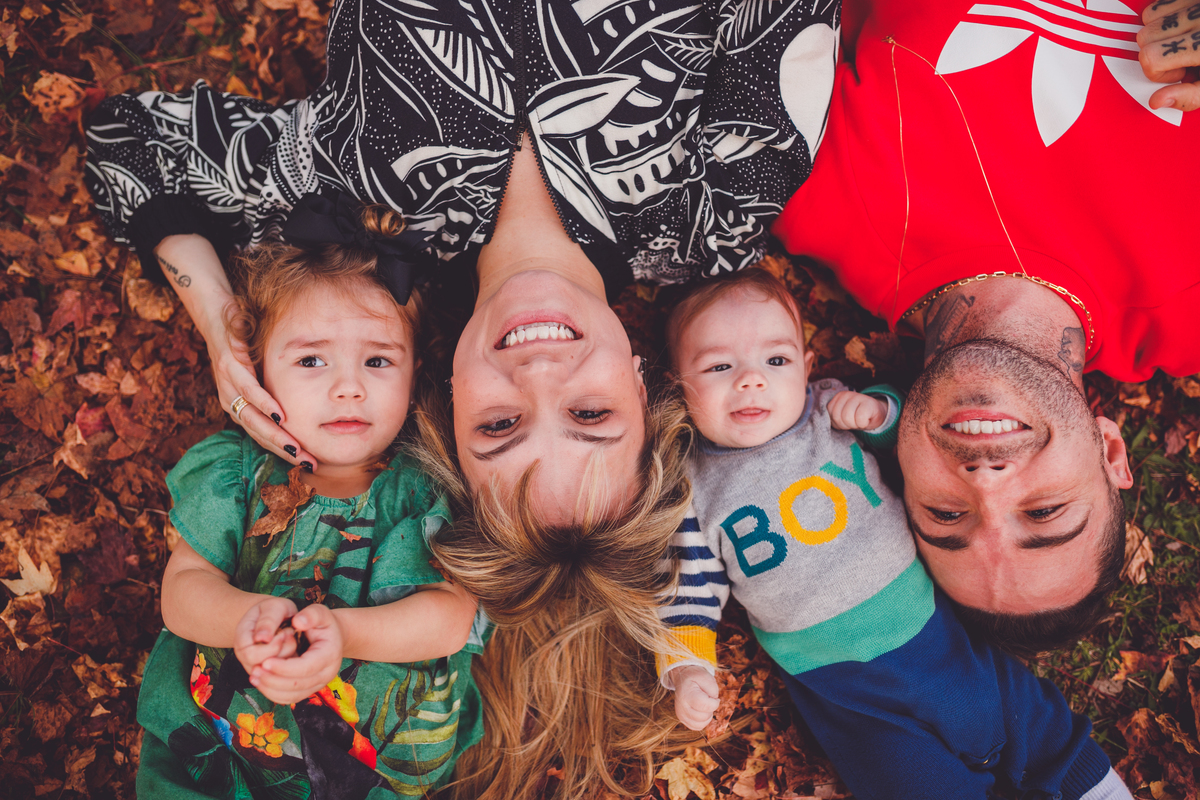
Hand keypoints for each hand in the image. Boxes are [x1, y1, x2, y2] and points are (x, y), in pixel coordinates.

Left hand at [208, 326, 318, 469]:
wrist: (215, 312)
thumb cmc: (242, 342)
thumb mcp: (259, 370)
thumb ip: (273, 388)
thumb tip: (301, 405)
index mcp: (238, 406)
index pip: (261, 437)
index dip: (283, 452)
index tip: (306, 463)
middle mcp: (230, 401)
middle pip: (258, 435)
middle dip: (285, 451)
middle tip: (308, 463)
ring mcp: (227, 385)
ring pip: (253, 419)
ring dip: (276, 435)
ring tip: (296, 449)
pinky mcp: (228, 366)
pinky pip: (249, 391)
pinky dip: (265, 404)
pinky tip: (280, 415)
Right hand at [233, 596, 299, 676]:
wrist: (273, 617)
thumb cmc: (273, 611)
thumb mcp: (272, 607)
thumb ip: (268, 620)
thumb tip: (262, 638)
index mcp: (242, 640)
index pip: (251, 655)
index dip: (272, 646)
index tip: (284, 632)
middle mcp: (246, 658)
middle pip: (263, 667)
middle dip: (283, 650)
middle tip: (290, 634)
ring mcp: (257, 668)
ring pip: (275, 674)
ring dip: (289, 655)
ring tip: (290, 638)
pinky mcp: (271, 674)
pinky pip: (283, 677)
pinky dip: (293, 663)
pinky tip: (294, 648)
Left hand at [251, 604, 343, 704]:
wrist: (332, 637)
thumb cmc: (324, 624)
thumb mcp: (321, 613)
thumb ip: (311, 615)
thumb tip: (297, 622)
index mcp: (329, 655)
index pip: (305, 668)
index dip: (284, 667)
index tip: (264, 661)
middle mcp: (326, 674)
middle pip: (297, 685)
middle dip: (273, 679)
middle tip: (254, 669)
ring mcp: (318, 684)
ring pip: (292, 696)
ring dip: (270, 688)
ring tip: (254, 676)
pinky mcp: (308, 689)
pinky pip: (289, 698)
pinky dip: (273, 693)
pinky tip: (260, 682)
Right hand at [671, 665, 719, 730]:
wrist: (682, 678)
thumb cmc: (696, 678)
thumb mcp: (706, 677)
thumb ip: (713, 690)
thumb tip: (714, 702)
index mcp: (686, 694)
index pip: (704, 706)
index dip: (714, 703)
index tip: (715, 698)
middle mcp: (681, 706)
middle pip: (703, 717)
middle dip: (711, 709)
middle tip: (708, 699)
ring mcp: (680, 714)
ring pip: (701, 724)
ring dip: (707, 716)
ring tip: (705, 705)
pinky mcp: (682, 719)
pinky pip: (697, 727)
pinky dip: (703, 721)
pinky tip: (701, 711)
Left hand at [827, 391, 886, 430]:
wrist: (876, 414)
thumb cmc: (856, 417)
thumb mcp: (841, 417)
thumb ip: (832, 417)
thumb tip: (823, 421)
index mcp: (837, 398)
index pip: (830, 415)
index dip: (838, 423)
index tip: (846, 421)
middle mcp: (845, 395)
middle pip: (838, 417)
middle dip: (846, 424)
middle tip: (854, 421)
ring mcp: (857, 396)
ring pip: (847, 418)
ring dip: (854, 424)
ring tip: (859, 420)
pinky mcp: (869, 403)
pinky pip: (860, 419)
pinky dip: (863, 424)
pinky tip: (866, 420)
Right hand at [1139, 0, 1199, 110]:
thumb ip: (1189, 96)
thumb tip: (1157, 100)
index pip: (1152, 58)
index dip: (1159, 73)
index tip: (1180, 73)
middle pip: (1144, 37)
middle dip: (1156, 52)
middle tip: (1182, 57)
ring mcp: (1196, 3)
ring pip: (1148, 18)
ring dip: (1159, 33)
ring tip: (1184, 40)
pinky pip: (1159, 3)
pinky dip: (1166, 15)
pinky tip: (1184, 25)